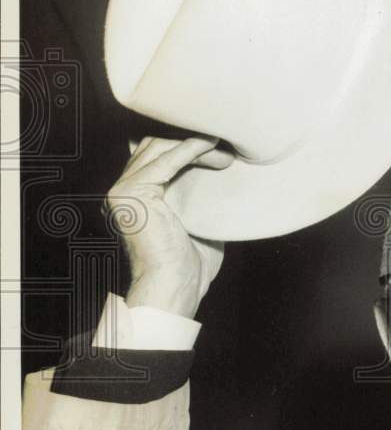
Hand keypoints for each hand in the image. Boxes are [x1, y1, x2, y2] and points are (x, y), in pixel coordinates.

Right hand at [105, 136, 233, 318]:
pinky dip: (189, 148)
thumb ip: (201, 197)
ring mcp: (124, 191)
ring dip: (194, 145)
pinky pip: (164, 160)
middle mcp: (125, 191)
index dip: (186, 146)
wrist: (175, 287)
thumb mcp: (200, 222)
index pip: (156, 156)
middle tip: (226, 151)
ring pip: (158, 147)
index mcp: (137, 197)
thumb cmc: (189, 266)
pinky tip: (210, 146)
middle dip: (191, 142)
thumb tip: (226, 177)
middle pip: (154, 146)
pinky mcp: (131, 193)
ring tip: (224, 156)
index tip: (219, 149)